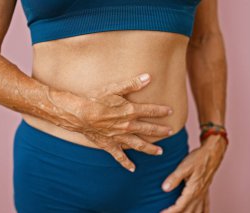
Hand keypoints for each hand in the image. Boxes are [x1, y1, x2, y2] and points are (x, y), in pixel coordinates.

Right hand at [46, 73, 172, 171]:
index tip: (170, 111)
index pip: (150, 111)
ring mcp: (119, 137)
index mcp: (130, 111)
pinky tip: (132, 168)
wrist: (79, 114)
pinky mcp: (109, 144)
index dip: (161, 111)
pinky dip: (126, 162)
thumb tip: (149, 77)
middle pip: (148, 129)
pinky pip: (119, 156)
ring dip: (150, 148)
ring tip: (160, 152)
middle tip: (170, 132)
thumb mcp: (114, 88)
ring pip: (138, 144)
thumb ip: (132, 84)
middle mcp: (127, 126)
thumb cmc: (95, 98)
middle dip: (160, 131)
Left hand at [160, 135, 227, 212]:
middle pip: (189, 212)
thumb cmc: (198, 159)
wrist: (212, 153)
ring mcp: (203, 194)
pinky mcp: (205, 192)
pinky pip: (205, 208)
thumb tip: (164, 189)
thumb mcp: (184, 167)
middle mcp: (199, 195)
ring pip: (198, 212)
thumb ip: (174, 178)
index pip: (180, 207)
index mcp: (193, 190)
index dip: (170, 212)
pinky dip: (202, 212)